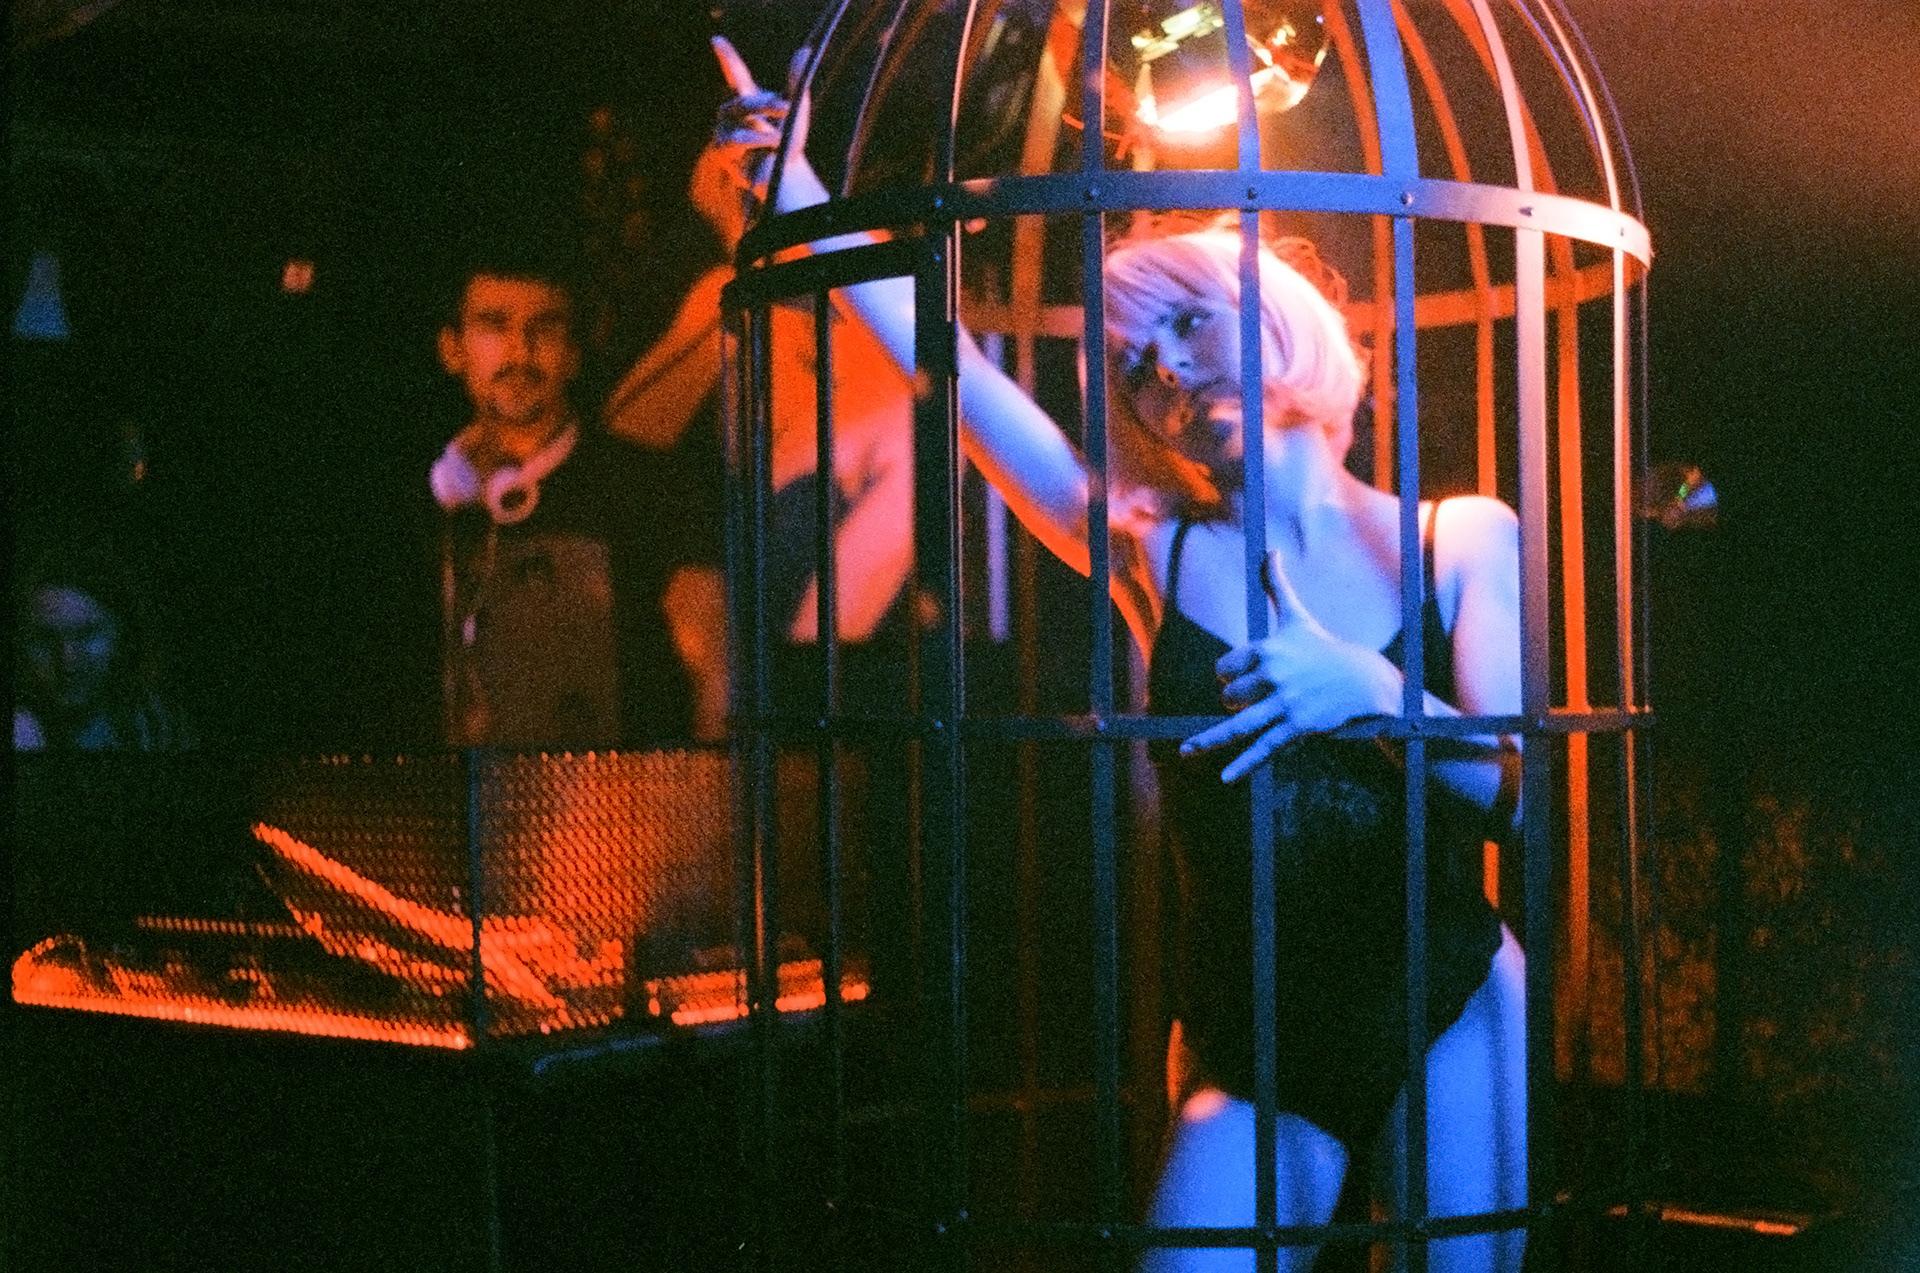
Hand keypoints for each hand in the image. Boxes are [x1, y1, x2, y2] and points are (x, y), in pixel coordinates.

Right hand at [711, 36, 811, 199]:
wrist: (785, 176)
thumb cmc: (789, 142)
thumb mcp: (797, 111)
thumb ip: (798, 82)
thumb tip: (804, 51)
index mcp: (749, 100)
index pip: (735, 74)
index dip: (726, 57)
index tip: (716, 39)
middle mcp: (732, 113)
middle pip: (744, 99)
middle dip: (766, 104)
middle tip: (786, 109)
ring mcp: (724, 132)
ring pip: (739, 122)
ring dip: (762, 129)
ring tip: (777, 139)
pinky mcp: (722, 153)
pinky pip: (734, 141)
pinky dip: (753, 142)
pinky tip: (767, 146)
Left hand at [1179, 549, 1402, 782]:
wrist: (1363, 680)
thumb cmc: (1323, 647)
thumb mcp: (1296, 616)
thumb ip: (1277, 584)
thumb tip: (1271, 548)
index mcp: (1267, 648)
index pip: (1224, 667)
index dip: (1229, 676)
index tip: (1243, 677)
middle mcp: (1273, 675)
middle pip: (1229, 697)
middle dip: (1233, 703)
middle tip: (1254, 701)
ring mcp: (1284, 703)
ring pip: (1238, 723)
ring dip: (1211, 737)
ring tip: (1186, 751)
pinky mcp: (1297, 727)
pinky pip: (1264, 747)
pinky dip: (1244, 764)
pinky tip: (1226, 778)